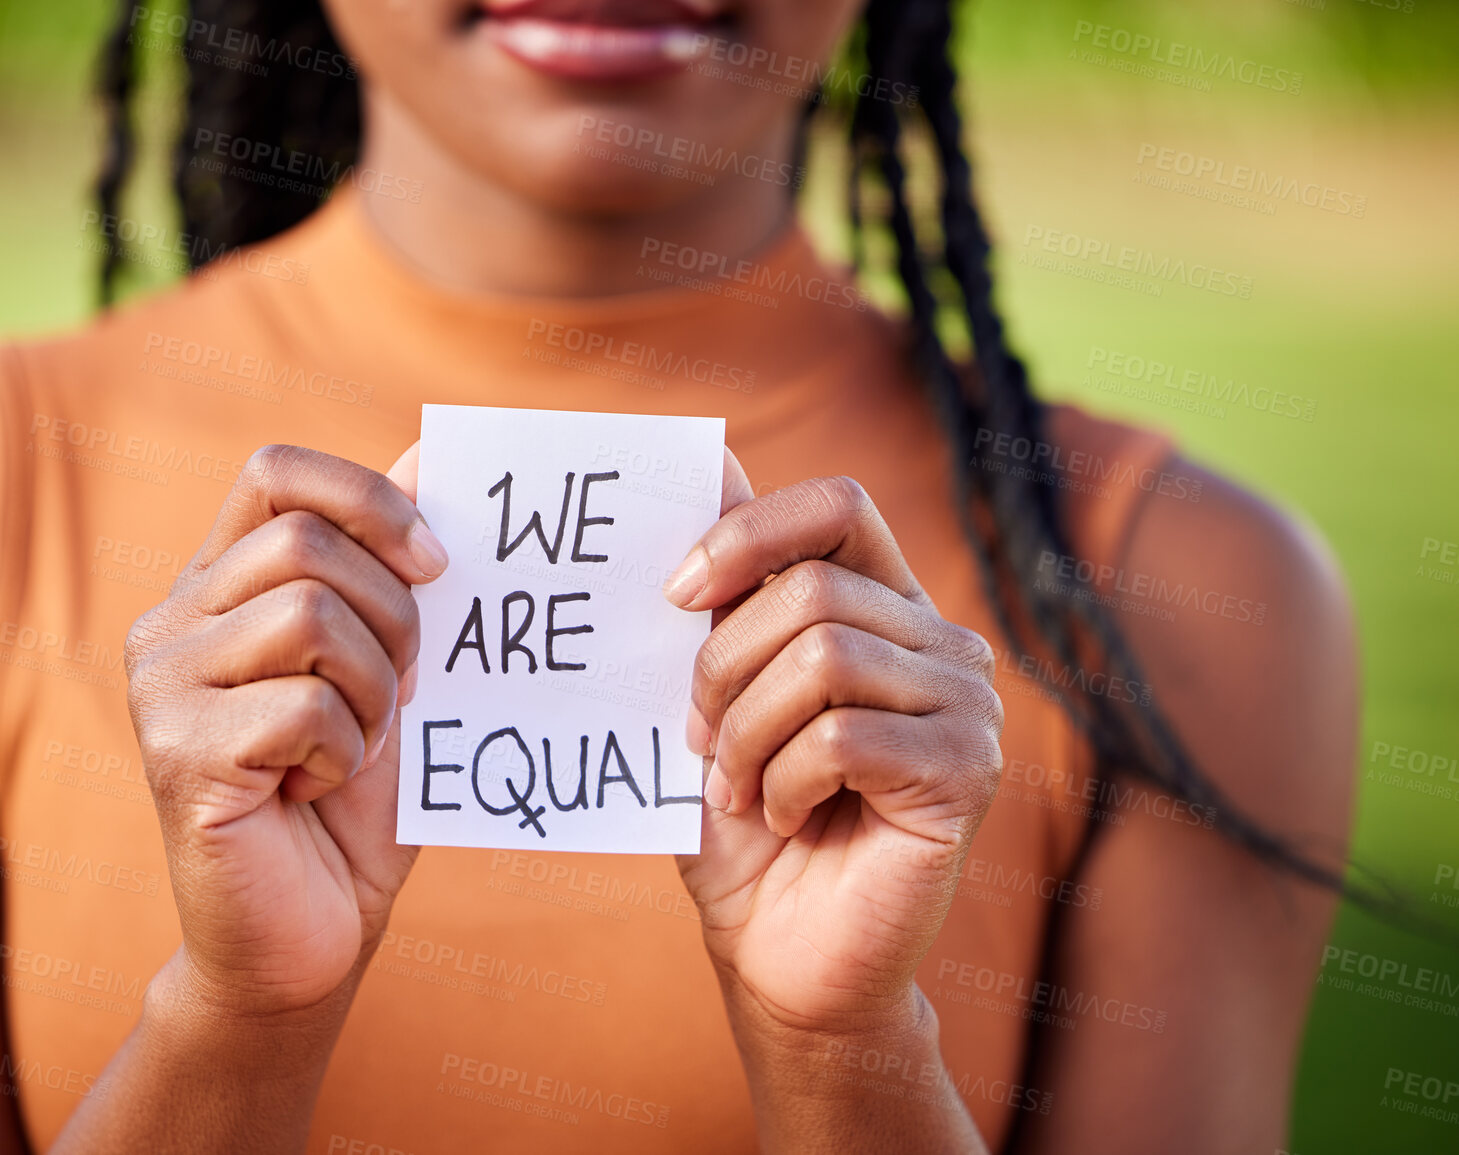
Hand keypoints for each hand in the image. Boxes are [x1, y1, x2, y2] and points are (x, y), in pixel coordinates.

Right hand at [124, 443, 445, 1015]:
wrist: (308, 936)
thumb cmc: (352, 801)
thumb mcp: (390, 666)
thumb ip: (397, 568)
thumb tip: (433, 450)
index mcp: (218, 586)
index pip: (273, 470)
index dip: (366, 497)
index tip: (436, 563)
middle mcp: (171, 622)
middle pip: (308, 544)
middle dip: (395, 616)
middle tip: (401, 691)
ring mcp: (160, 686)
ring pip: (311, 616)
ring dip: (375, 691)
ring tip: (355, 746)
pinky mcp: (175, 753)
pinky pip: (304, 705)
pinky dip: (346, 750)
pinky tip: (317, 788)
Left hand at [667, 466, 1003, 1038]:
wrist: (783, 959)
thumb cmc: (745, 826)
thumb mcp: (718, 700)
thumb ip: (723, 599)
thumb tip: (710, 457)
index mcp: (884, 609)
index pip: (837, 506)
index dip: (749, 530)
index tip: (675, 593)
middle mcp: (941, 644)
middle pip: (811, 589)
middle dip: (721, 668)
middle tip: (701, 742)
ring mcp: (967, 706)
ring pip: (825, 656)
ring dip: (747, 732)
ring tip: (738, 788)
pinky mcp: (967, 772)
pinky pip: (843, 734)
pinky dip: (785, 780)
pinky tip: (786, 818)